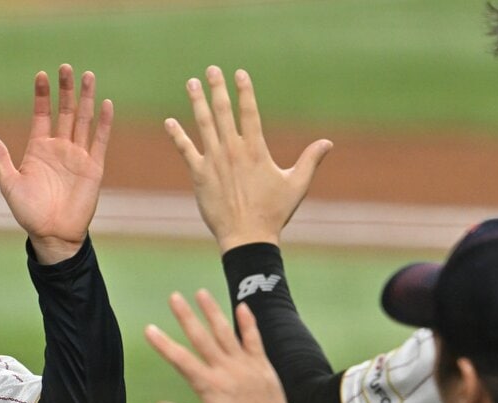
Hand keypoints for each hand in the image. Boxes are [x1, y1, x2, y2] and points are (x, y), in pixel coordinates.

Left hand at [0, 64, 112, 264]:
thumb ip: (1, 158)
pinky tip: (106, 104)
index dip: (42, 95)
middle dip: (66, 90)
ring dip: (86, 99)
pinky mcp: (93, 168)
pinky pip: (99, 141)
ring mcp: (77, 156)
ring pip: (83, 121)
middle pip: (65, 111)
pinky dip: (103, 123)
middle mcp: (60, 148)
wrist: (52, 234)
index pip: (42, 114)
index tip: (42, 75)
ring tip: (87, 76)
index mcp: (38, 149)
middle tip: (66, 67)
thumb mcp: (9, 184)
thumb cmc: (28, 212)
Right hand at [145, 290, 298, 402]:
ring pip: (225, 332)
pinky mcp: (260, 364)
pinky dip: (248, 322)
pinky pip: (253, 338)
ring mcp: (245, 364)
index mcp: (210, 386)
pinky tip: (242, 306)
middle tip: (174, 297)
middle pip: (202, 338)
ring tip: (201, 292)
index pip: (181, 360)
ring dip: (213, 311)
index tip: (149, 329)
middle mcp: (226, 370)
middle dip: (186, 316)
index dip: (164, 344)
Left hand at [166, 67, 331, 252]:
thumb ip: (310, 160)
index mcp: (256, 150)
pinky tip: (169, 122)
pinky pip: (185, 150)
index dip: (245, 91)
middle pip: (223, 111)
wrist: (247, 237)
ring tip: (191, 83)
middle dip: (217, 88)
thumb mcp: (296, 185)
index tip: (239, 73)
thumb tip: (327, 143)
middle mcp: (233, 150)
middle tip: (211, 70)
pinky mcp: (199, 175)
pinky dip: (177, 135)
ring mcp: (214, 161)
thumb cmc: (273, 213)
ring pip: (203, 124)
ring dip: (197, 102)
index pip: (249, 112)